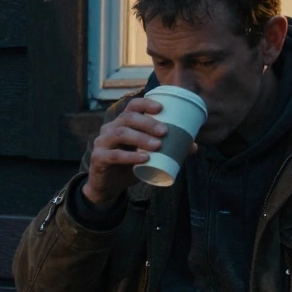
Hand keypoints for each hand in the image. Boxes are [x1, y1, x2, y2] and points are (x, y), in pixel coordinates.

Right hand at [82, 96, 197, 207]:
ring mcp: (101, 143)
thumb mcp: (148, 156)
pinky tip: (144, 159)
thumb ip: (167, 149)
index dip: (145, 104)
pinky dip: (130, 157)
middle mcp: (109, 129)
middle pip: (127, 118)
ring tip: (157, 145)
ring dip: (140, 138)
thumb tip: (193, 146)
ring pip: (120, 133)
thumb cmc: (129, 166)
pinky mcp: (98, 158)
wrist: (108, 187)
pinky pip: (114, 155)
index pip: (131, 107)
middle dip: (147, 123)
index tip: (161, 108)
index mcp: (121, 123)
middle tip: (165, 132)